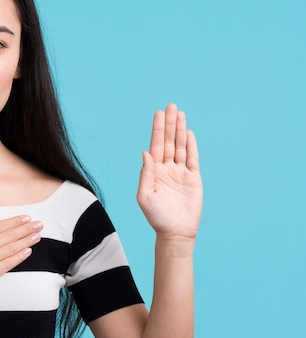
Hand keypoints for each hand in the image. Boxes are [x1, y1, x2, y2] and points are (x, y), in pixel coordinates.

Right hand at [0, 206, 42, 295]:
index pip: (0, 226)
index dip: (15, 222)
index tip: (26, 218)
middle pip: (9, 235)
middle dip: (26, 229)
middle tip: (40, 224)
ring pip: (11, 248)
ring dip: (26, 241)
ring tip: (38, 235)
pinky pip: (8, 264)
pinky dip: (18, 257)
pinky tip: (27, 251)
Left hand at [137, 104, 202, 239]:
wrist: (175, 231)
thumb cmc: (156, 217)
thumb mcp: (144, 196)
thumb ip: (145, 174)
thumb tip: (145, 153)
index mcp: (153, 171)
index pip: (155, 146)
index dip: (157, 130)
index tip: (158, 114)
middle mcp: (166, 169)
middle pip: (168, 141)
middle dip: (169, 124)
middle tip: (171, 106)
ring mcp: (180, 172)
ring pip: (180, 146)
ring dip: (180, 130)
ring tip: (180, 113)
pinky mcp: (193, 178)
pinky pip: (192, 158)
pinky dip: (191, 145)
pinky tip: (188, 133)